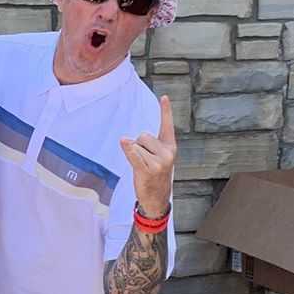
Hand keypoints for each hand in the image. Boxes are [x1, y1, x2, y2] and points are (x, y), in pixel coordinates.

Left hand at [120, 95, 176, 217]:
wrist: (157, 196)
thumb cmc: (154, 174)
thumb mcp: (156, 157)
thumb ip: (147, 145)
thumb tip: (127, 140)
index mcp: (170, 146)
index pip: (167, 125)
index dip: (165, 111)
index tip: (164, 97)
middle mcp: (167, 152)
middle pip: (144, 135)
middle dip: (138, 144)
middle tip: (144, 159)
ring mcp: (159, 162)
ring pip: (136, 145)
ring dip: (133, 153)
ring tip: (141, 165)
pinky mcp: (148, 170)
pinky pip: (134, 155)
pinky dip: (128, 150)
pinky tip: (124, 142)